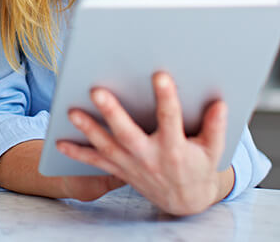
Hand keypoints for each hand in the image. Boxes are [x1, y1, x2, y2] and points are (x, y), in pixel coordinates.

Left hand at [56, 72, 232, 215]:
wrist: (186, 203)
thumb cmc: (199, 169)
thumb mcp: (214, 150)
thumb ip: (216, 127)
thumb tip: (218, 103)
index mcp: (175, 148)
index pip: (170, 119)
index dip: (166, 97)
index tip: (160, 75)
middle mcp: (150, 157)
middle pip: (128, 133)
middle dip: (112, 113)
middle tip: (98, 91)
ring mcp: (132, 165)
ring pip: (107, 146)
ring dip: (88, 129)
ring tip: (73, 112)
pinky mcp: (121, 170)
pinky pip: (97, 162)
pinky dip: (78, 154)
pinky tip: (60, 143)